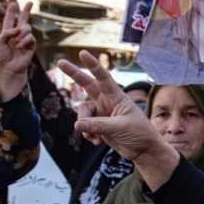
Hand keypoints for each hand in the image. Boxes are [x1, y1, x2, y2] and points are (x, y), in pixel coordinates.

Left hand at [0, 1, 34, 100]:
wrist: (9, 70)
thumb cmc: (1, 58)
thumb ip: (7, 32)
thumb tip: (20, 28)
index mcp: (6, 33)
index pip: (9, 20)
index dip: (11, 12)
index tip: (13, 3)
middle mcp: (16, 35)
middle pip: (22, 20)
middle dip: (26, 11)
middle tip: (30, 2)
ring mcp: (24, 40)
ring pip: (27, 28)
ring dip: (21, 33)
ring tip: (16, 43)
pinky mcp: (31, 46)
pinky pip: (31, 37)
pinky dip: (25, 40)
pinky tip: (20, 46)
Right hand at [58, 51, 177, 189]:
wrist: (143, 150)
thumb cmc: (139, 133)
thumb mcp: (119, 128)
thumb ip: (98, 125)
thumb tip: (77, 125)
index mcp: (117, 97)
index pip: (103, 77)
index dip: (93, 65)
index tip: (83, 53)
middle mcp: (107, 102)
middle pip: (87, 84)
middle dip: (74, 74)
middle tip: (60, 62)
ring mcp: (102, 113)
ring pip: (82, 112)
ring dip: (85, 125)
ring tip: (96, 136)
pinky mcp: (98, 125)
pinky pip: (84, 126)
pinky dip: (87, 134)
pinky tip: (98, 142)